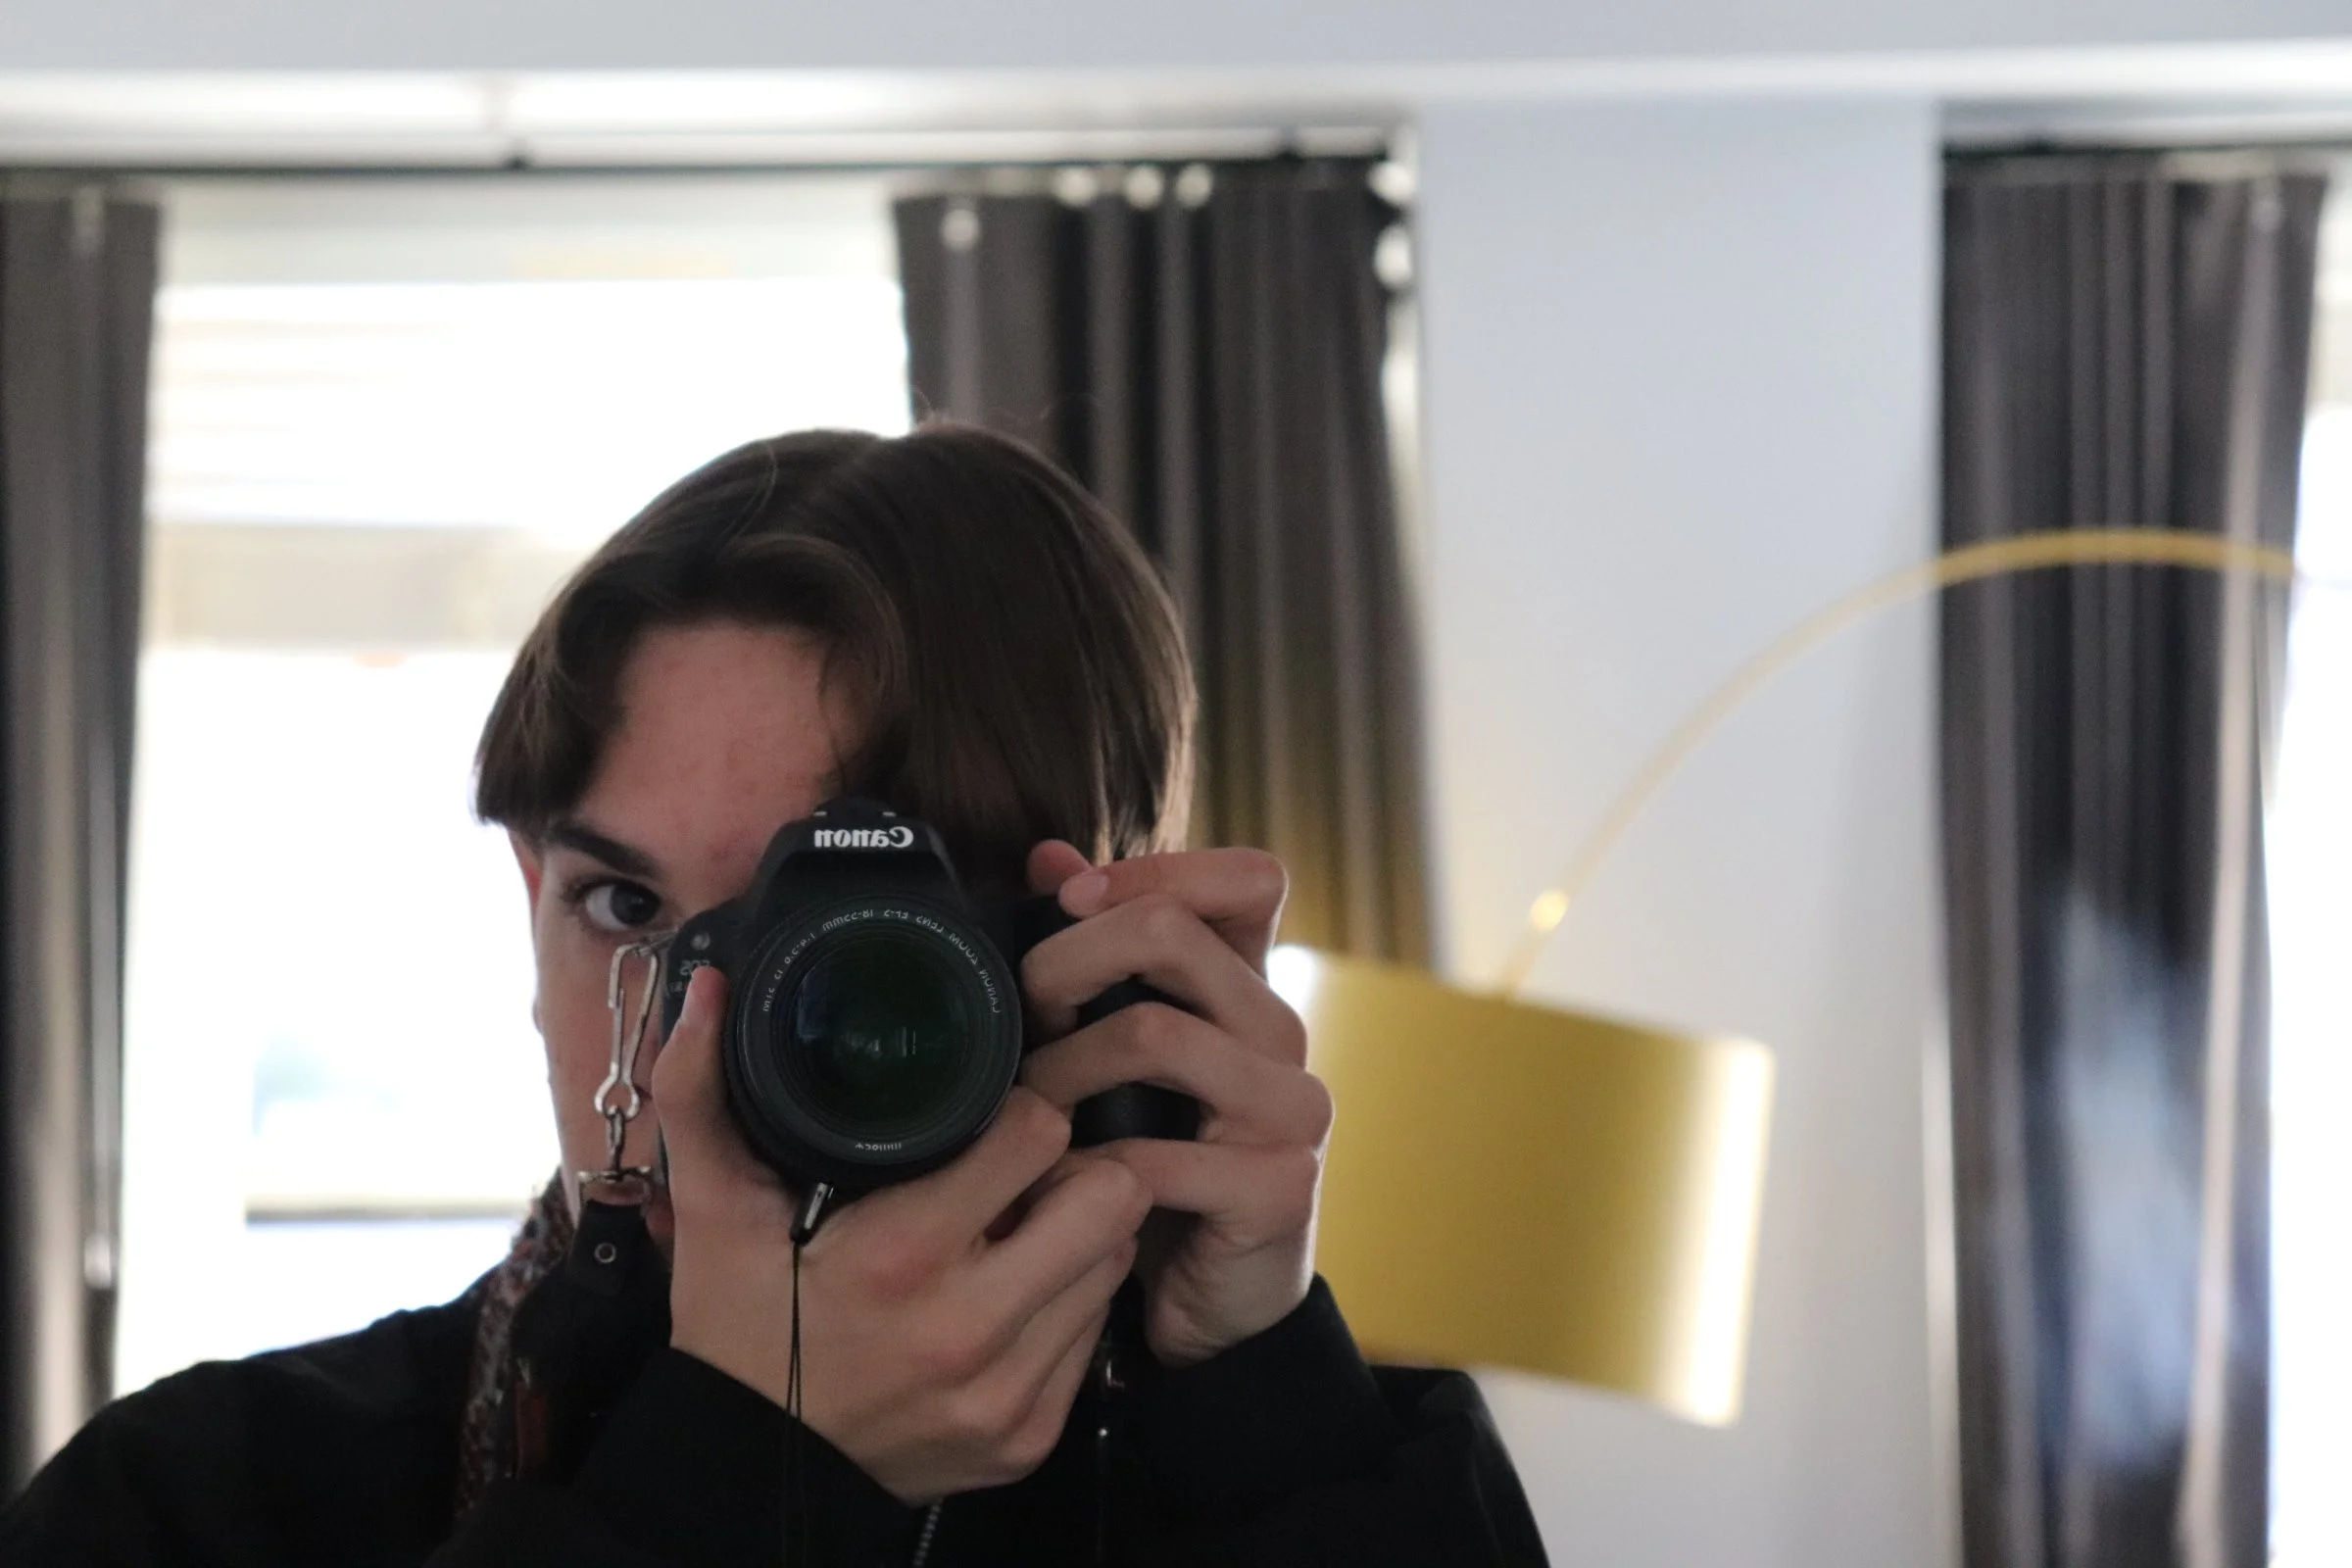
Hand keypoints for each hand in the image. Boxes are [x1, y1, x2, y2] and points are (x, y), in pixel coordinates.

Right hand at [652, 966, 1152, 1503]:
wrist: (747, 1472)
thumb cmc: (738, 1328)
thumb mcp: (712, 1211)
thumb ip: (703, 1093)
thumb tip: (708, 989)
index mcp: (901, 1255)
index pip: (1040, 1134)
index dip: (1025, 1108)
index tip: (996, 1113)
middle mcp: (969, 1328)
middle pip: (1111, 1196)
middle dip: (1076, 1167)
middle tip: (1029, 1168)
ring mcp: (1009, 1392)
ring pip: (1113, 1264)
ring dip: (1079, 1235)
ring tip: (1018, 1228)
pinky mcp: (1031, 1437)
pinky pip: (1095, 1336)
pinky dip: (1067, 1304)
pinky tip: (1012, 1293)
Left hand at [1017, 843, 1331, 1368]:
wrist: (1211, 1301)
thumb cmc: (1156, 1160)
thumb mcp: (1123, 1052)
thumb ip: (1097, 952)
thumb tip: (1048, 858)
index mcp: (1251, 988)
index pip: (1247, 877)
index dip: (1155, 869)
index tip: (1070, 900)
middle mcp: (1283, 1036)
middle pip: (1176, 933)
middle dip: (1068, 958)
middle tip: (1022, 1007)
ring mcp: (1291, 1111)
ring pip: (1156, 1034)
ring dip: (1063, 1065)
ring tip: (1027, 1102)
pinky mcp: (1277, 1188)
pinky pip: (1153, 1155)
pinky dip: (1080, 1168)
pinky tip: (1053, 1182)